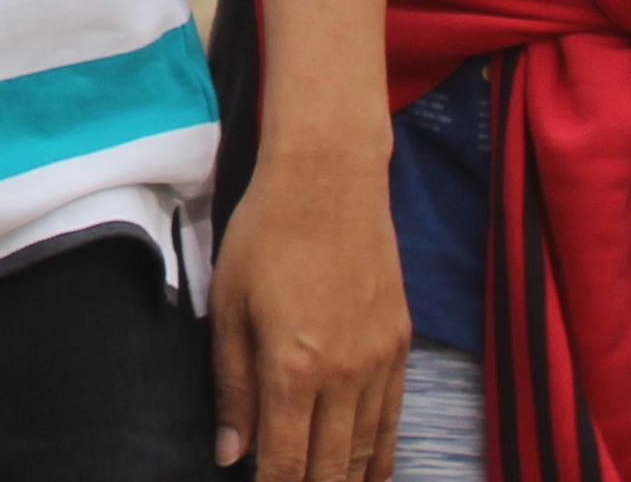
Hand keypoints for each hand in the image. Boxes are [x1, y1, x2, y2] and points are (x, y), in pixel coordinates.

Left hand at [207, 151, 407, 479]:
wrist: (329, 178)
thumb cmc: (267, 233)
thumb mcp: (229, 306)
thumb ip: (232, 387)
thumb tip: (231, 453)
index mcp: (293, 368)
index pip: (286, 462)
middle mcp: (344, 375)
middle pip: (331, 466)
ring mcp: (379, 361)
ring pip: (367, 449)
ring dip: (347, 479)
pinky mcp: (400, 344)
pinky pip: (392, 417)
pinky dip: (381, 453)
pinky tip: (370, 472)